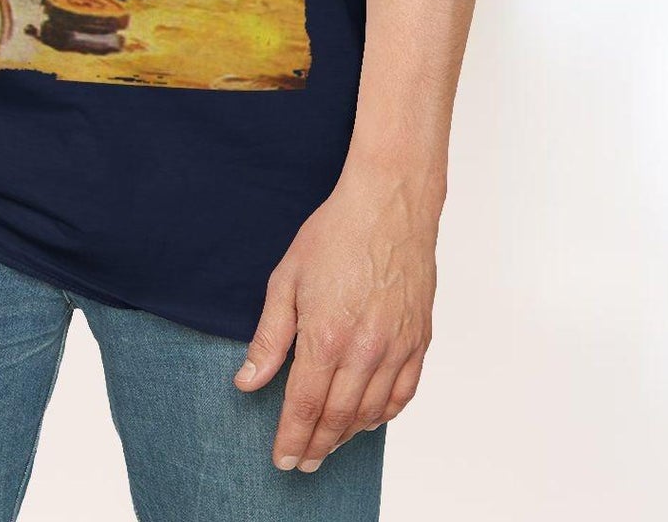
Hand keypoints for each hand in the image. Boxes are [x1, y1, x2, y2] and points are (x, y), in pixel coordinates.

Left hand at [234, 166, 437, 471]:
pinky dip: (384, 414)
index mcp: (327, 336)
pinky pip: (404, 394)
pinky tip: (369, 418)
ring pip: (372, 413)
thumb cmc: (335, 233)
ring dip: (348, 435)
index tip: (282, 460)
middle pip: (337, 418)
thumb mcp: (286, 279)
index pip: (304, 407)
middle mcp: (364, 350)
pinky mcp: (419, 340)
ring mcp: (396, 347)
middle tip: (302, 462)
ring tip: (329, 444)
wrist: (389, 203)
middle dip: (316, 446)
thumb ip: (270, 337)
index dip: (291, 439)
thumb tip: (248, 380)